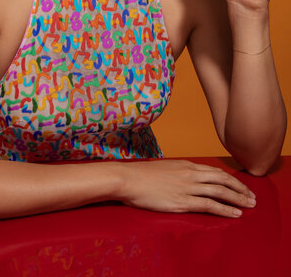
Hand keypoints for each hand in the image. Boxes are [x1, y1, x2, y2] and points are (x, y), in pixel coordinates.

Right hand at [118, 159, 255, 217]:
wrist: (129, 179)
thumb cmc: (142, 175)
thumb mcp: (165, 168)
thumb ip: (179, 173)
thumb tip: (187, 179)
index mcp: (187, 165)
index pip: (215, 171)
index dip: (231, 179)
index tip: (240, 186)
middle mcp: (191, 174)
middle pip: (222, 180)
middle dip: (240, 188)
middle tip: (252, 197)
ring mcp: (188, 187)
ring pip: (220, 192)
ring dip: (238, 199)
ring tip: (249, 206)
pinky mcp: (182, 201)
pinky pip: (209, 205)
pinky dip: (225, 209)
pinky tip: (235, 214)